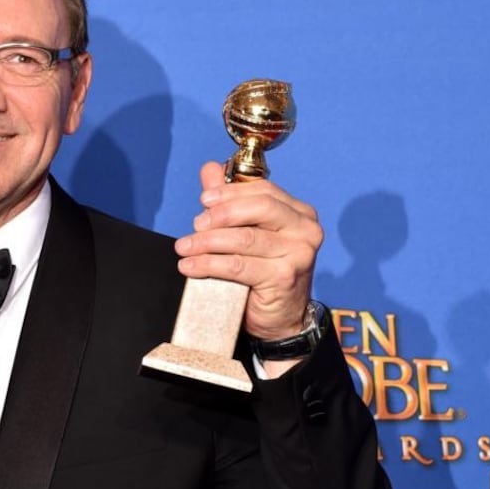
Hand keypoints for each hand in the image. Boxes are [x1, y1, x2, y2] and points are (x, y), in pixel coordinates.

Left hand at [174, 161, 322, 340]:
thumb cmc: (263, 273)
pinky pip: (239, 265)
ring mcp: (299, 254)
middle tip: (195, 225)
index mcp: (299, 213)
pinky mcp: (284, 277)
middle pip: (258, 208)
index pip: (263, 190)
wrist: (281, 320)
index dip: (230, 192)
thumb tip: (210, 168)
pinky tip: (190, 266)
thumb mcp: (248, 233)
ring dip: (206, 242)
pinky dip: (209, 264)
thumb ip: (231, 200)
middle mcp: (305, 230)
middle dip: (220, 214)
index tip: (203, 200)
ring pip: (244, 239)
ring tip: (184, 248)